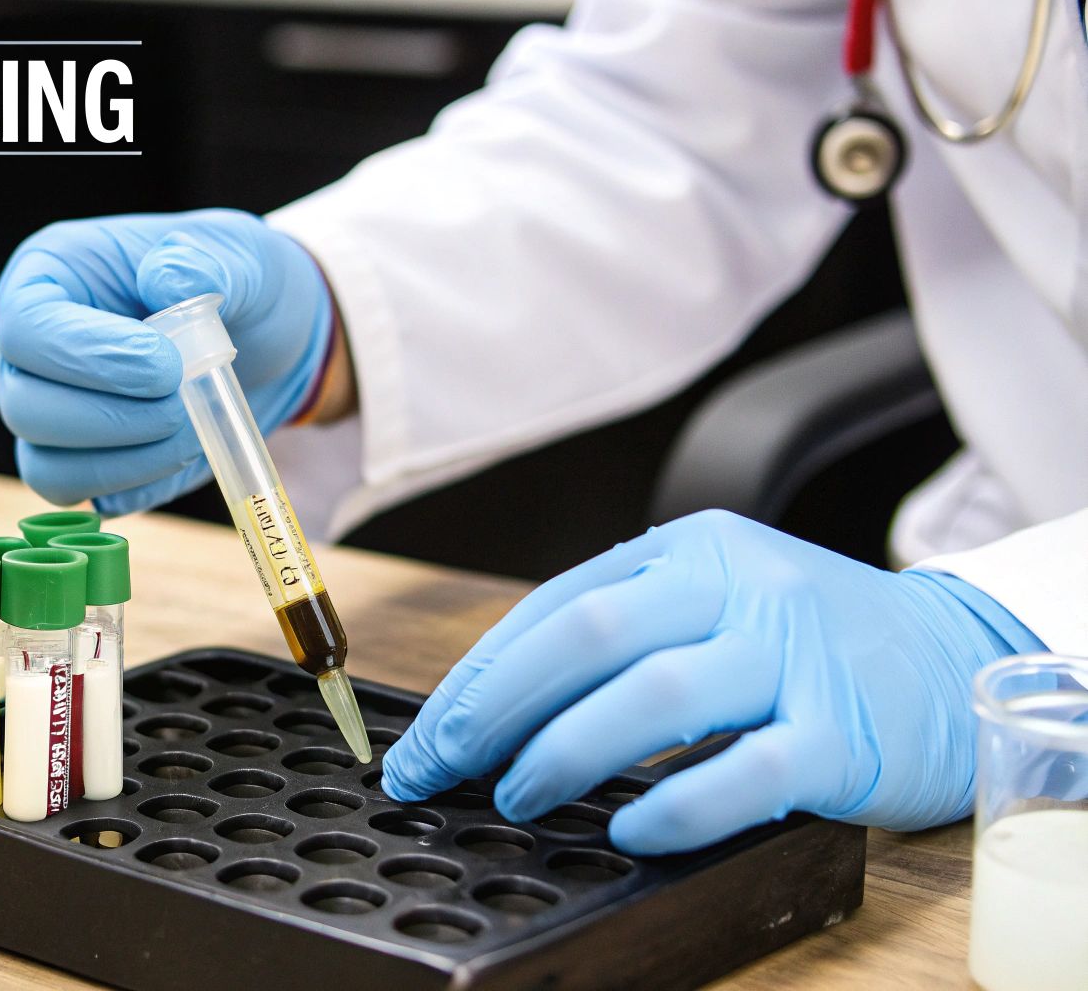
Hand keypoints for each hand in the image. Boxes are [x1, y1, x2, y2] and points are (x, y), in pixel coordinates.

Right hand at [0, 209, 331, 514]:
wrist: (264, 339)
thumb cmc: (236, 284)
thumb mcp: (237, 252)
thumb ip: (205, 259)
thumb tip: (166, 277)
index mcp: (47, 278)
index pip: (26, 326)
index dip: (88, 355)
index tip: (166, 365)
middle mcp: (28, 353)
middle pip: (24, 407)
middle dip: (112, 418)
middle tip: (183, 402)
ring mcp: (46, 415)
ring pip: (47, 467)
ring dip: (129, 460)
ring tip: (192, 426)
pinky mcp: (79, 464)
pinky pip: (85, 497)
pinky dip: (139, 483)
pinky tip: (185, 448)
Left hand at [381, 510, 1037, 854]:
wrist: (954, 654)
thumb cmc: (808, 641)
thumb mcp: (714, 602)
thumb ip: (624, 633)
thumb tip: (495, 706)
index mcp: (691, 551)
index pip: (556, 606)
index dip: (478, 676)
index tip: (426, 737)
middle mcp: (740, 588)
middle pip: (589, 636)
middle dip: (494, 709)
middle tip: (442, 768)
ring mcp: (793, 657)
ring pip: (658, 695)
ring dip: (566, 752)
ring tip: (517, 796)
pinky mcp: (841, 733)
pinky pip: (746, 773)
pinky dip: (676, 805)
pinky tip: (627, 830)